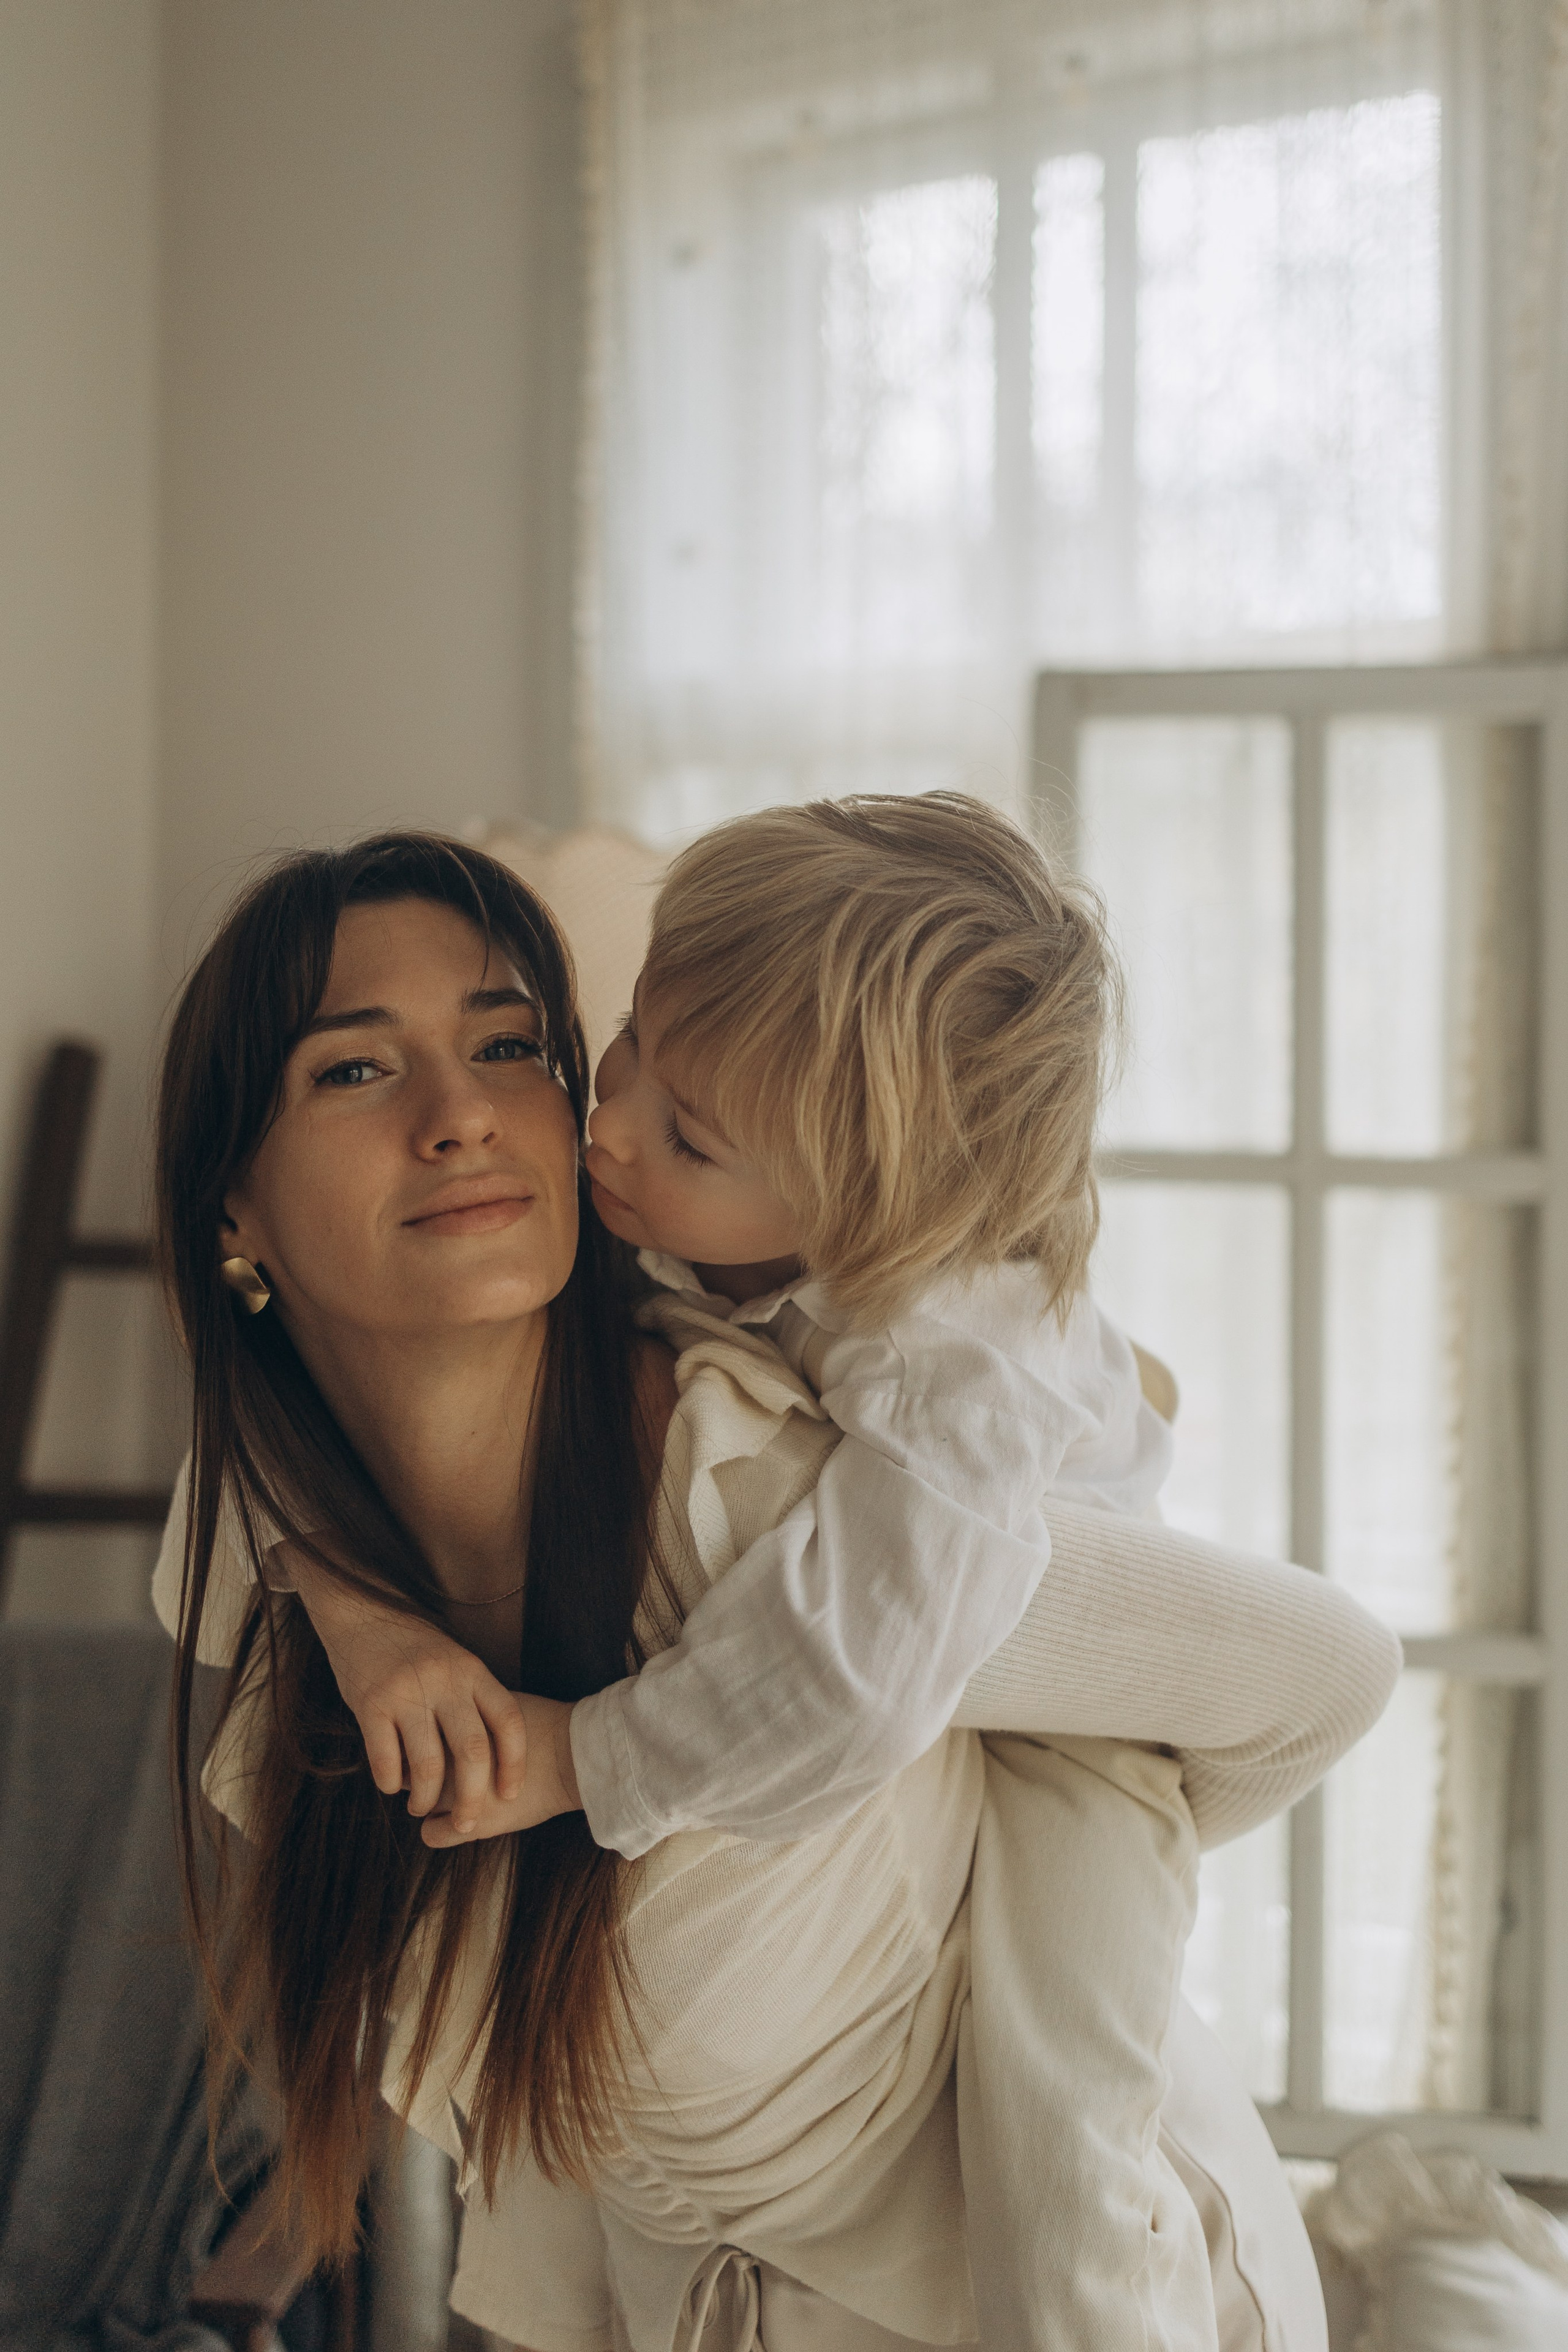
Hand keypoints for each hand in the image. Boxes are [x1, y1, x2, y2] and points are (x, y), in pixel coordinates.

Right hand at [273, 1542, 527, 1833]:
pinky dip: (391, 1782)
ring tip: (421, 1807)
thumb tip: (490, 1760)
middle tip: (467, 1822)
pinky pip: (385, 1759)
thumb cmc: (414, 1648)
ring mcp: (407, 1692)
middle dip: (472, 1797)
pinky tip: (393, 1786)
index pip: (507, 1721)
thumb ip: (470, 1701)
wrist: (361, 1612)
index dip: (514, 1763)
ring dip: (426, 1798)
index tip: (510, 1794)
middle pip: (472, 1751)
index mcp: (472, 1671)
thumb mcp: (454, 1663)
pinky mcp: (370, 1703)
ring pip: (428, 1765)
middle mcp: (444, 1681)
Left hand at [420, 1692, 580, 1848]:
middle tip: (429, 1772)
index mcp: (450, 1726)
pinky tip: (453, 1822)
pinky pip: (431, 1834)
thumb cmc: (540, 1725)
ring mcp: (457, 1794)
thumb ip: (463, 1709)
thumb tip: (437, 1713)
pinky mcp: (470, 1824)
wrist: (573, 1756)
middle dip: (413, 1773)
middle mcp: (447, 1760)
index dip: (416, 1741)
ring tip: (442, 1799)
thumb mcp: (494, 1705)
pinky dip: (438, 1830)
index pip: (409, 1735)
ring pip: (417, 1803)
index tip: (425, 1744)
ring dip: (425, 1801)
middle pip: (407, 1769)